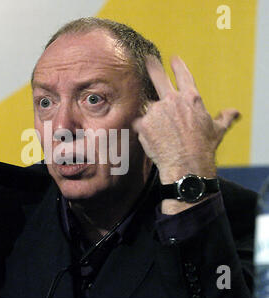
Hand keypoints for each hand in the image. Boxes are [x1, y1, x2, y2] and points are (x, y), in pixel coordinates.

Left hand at [132, 56, 239, 212]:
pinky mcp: (143, 123)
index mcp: (190, 98)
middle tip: (147, 60)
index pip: (183, 75)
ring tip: (157, 128)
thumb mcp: (217, 130)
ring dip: (151, 113)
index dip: (178, 65)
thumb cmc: (203, 147)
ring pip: (148, 106)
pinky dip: (143, 129)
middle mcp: (171, 100)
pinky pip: (140, 123)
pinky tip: (151, 139)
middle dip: (152, 66)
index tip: (173, 58)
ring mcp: (155, 111)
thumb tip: (234, 112)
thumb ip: (224, 117)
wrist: (186, 163)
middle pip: (158, 77)